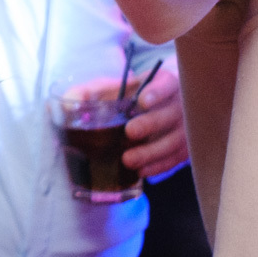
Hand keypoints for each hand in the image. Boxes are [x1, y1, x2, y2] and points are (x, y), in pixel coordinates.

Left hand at [67, 64, 187, 178]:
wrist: (154, 109)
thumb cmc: (129, 96)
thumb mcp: (111, 88)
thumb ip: (90, 92)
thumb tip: (71, 102)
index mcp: (165, 83)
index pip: (168, 84)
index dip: (157, 92)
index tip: (142, 101)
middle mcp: (180, 106)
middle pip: (172, 114)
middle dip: (151, 123)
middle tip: (130, 131)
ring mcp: (186, 129)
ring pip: (175, 141)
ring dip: (153, 152)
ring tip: (128, 160)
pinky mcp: (184, 149)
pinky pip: (175, 159)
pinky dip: (159, 166)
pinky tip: (141, 172)